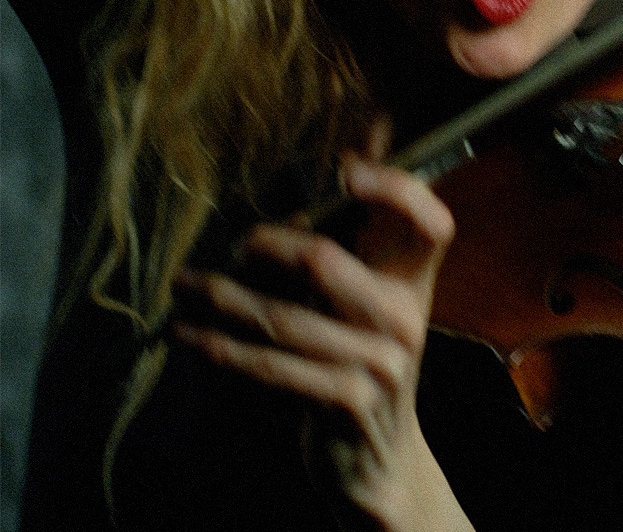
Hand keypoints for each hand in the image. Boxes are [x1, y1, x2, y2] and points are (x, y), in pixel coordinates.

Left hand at [172, 153, 471, 531]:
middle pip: (326, 261)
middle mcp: (404, 319)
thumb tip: (318, 176)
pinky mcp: (346, 402)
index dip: (399, 190)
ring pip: (282, 317)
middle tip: (236, 244)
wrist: (381, 456)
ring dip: (221, 299)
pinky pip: (270, 367)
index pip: (432, 224)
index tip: (349, 171)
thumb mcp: (373, 305)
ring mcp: (379, 364)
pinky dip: (222, 349)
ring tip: (185, 285)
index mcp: (415, 284)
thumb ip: (353, 250)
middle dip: (266, 246)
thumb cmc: (363, 361)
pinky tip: (190, 337)